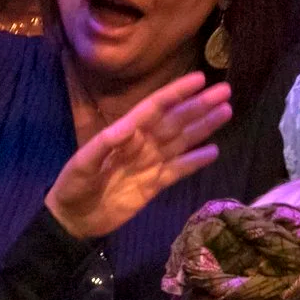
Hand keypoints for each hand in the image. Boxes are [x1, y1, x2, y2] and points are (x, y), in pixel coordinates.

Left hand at [47, 75, 231, 238]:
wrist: (74, 219)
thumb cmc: (73, 186)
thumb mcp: (83, 165)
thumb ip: (104, 145)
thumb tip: (127, 129)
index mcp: (125, 134)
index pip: (155, 108)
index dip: (177, 93)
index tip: (200, 79)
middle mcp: (143, 144)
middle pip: (176, 120)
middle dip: (199, 105)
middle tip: (225, 91)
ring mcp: (150, 164)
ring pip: (182, 140)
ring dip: (203, 126)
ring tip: (226, 112)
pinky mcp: (155, 185)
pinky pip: (179, 169)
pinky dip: (196, 161)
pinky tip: (213, 151)